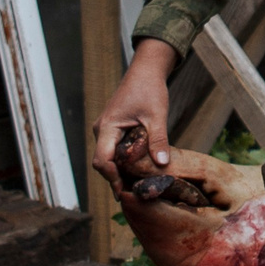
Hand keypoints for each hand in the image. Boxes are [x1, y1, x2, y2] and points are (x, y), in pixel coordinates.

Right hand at [93, 39, 178, 182]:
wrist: (145, 71)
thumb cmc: (149, 89)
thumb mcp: (157, 115)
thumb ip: (158, 139)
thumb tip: (162, 164)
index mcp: (107, 127)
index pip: (102, 160)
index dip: (112, 177)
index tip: (126, 190)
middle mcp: (101, 130)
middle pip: (103, 163)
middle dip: (116, 178)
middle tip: (136, 194)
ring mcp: (105, 131)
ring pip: (108, 158)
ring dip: (120, 171)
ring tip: (138, 186)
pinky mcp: (112, 130)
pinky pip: (113, 151)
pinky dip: (123, 162)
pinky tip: (139, 171)